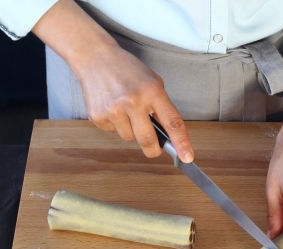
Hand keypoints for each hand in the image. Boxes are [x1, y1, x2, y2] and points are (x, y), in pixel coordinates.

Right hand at [75, 45, 193, 161]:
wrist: (95, 57)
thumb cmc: (128, 71)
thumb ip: (161, 107)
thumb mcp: (153, 82)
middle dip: (154, 149)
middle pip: (148, 141)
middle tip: (155, 147)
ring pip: (130, 138)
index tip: (187, 157)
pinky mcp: (98, 116)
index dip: (181, 143)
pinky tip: (112, 107)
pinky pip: (114, 132)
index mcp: (152, 91)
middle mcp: (132, 101)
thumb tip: (169, 136)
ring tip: (125, 110)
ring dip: (132, 131)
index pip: (172, 122)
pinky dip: (116, 125)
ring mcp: (113, 110)